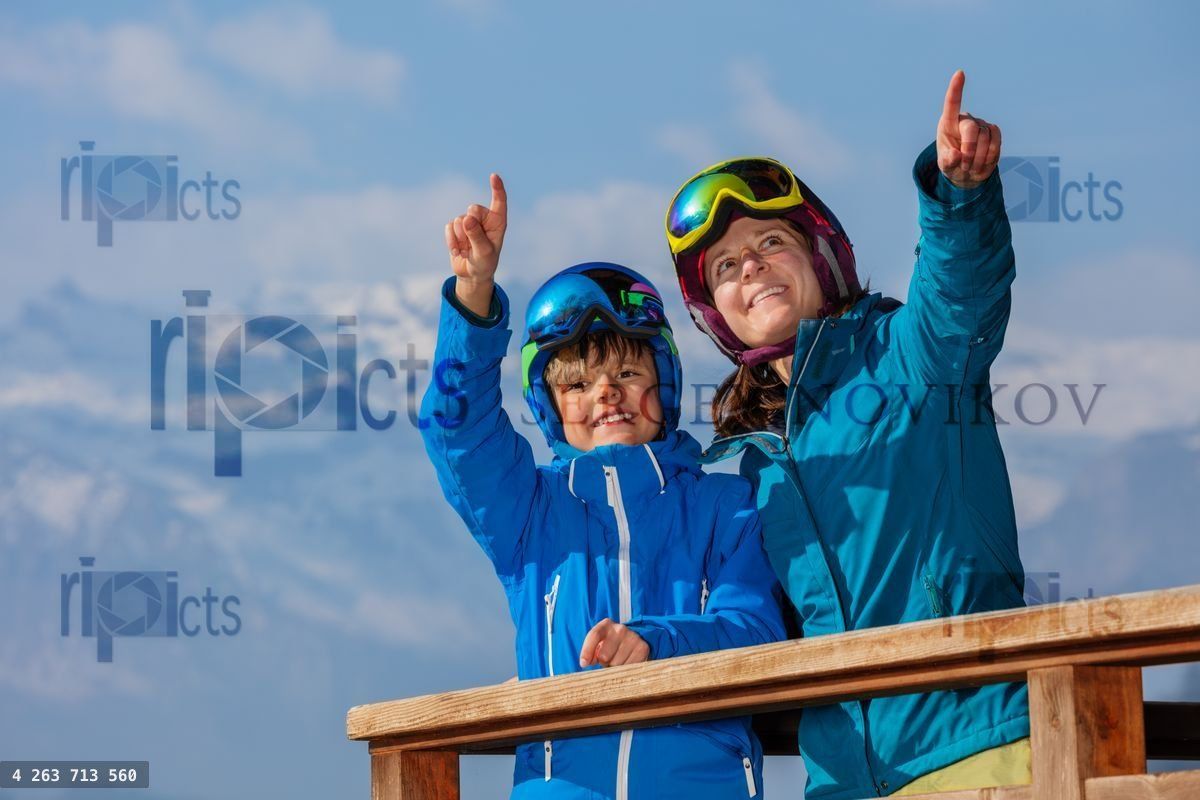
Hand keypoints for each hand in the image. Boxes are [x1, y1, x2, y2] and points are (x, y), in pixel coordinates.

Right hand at [445, 173, 506, 315]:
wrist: (471, 274)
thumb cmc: (484, 264)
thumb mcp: (484, 253)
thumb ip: (477, 236)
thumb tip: (466, 218)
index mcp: (497, 222)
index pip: (499, 201)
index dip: (497, 188)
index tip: (494, 176)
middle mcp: (483, 218)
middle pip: (473, 209)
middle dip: (470, 226)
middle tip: (474, 244)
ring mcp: (468, 221)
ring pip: (458, 220)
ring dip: (460, 238)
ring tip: (467, 250)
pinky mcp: (455, 227)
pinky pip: (448, 227)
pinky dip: (451, 241)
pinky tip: (458, 251)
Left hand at [579, 619, 649, 667]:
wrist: (632, 641)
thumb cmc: (610, 644)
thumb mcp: (598, 643)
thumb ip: (590, 651)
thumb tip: (585, 662)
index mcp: (606, 625)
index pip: (594, 636)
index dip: (587, 651)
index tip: (583, 664)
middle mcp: (620, 629)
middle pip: (604, 656)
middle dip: (603, 662)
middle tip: (607, 659)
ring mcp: (633, 637)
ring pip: (616, 664)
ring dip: (614, 667)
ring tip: (617, 660)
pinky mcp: (642, 648)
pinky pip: (629, 667)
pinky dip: (625, 669)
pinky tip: (626, 662)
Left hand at [936, 70, 1001, 189]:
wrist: (967, 172)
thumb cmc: (952, 164)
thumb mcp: (945, 165)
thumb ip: (948, 161)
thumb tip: (956, 155)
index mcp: (948, 124)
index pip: (952, 103)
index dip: (956, 89)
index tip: (959, 73)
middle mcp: (966, 120)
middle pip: (971, 129)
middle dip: (969, 150)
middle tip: (964, 166)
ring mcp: (981, 125)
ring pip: (985, 138)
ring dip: (978, 158)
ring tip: (970, 168)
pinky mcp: (994, 132)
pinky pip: (996, 142)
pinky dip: (989, 156)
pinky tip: (982, 164)